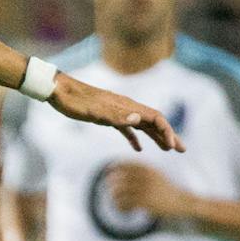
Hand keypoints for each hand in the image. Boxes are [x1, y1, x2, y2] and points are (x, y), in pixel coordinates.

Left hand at [49, 74, 185, 152]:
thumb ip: (116, 116)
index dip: (167, 132)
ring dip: (156, 138)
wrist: (57, 90)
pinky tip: (138, 149)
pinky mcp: (106, 117)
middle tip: (182, 150)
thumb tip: (139, 119)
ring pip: (142, 125)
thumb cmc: (73, 101)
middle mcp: (126, 107)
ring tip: (167, 150)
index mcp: (126, 105)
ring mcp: (117, 112)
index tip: (173, 147)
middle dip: (169, 136)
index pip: (155, 118)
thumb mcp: (93, 112)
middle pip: (154, 122)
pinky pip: (127, 129)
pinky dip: (135, 139)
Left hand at [105, 163, 193, 220]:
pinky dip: (121, 209)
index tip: (107, 173)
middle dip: (110, 185)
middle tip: (109, 192)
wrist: (182, 202)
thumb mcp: (154, 174)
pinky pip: (125, 205)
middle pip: (118, 180)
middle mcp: (146, 177)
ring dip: (114, 200)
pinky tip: (125, 211)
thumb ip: (139, 170)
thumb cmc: (165, 188)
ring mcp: (145, 190)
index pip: (125, 164)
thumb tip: (117, 168)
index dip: (113, 168)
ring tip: (117, 204)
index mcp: (148, 168)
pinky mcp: (146, 203)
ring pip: (119, 194)